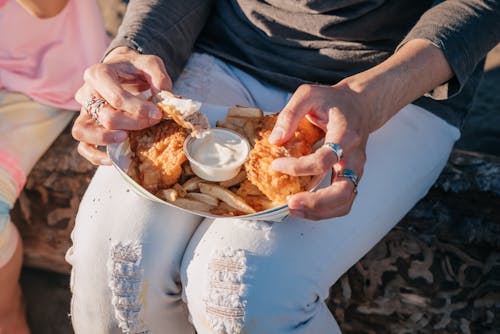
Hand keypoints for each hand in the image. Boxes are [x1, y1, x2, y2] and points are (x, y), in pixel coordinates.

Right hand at [72, 47, 171, 164]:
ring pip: (83, 131)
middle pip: (104, 115)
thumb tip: (164, 93)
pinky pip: (83, 146)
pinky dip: (95, 156)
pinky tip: (113, 160)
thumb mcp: (150, 63)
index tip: (157, 114)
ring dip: (107, 139)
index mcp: (98, 74)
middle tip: (152, 122)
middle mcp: (86, 93)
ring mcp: (84, 111)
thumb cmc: (135, 69)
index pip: (115, 96)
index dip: (138, 108)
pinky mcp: (86, 126)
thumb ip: (158, 75)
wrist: (123, 70)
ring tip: (127, 138)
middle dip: (132, 123)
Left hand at [270, 83, 374, 219]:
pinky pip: (342, 202)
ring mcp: (356, 170)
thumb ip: (290, 114)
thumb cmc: (332, 101)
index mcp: (346, 134)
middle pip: (343, 190)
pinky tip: (303, 208)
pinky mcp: (351, 178)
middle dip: (316, 202)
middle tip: (290, 203)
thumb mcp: (308, 95)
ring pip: (345, 202)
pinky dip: (324, 211)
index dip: (299, 166)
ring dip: (320, 212)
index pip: (326, 158)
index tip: (276, 164)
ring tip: (293, 210)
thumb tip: (275, 140)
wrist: (360, 106)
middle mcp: (355, 156)